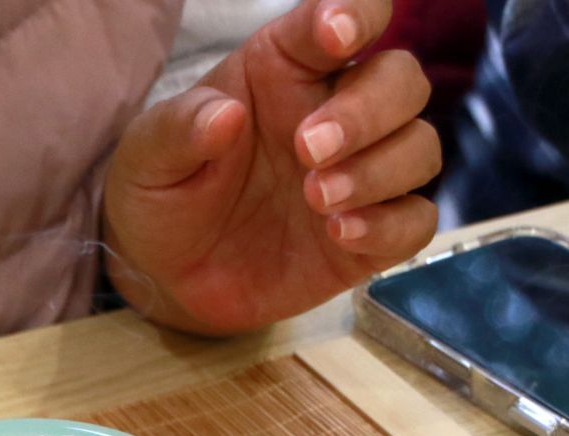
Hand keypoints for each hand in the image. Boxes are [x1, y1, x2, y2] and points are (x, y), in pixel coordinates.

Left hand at [102, 0, 439, 333]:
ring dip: (378, 170)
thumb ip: (180, 128)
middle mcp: (335, 111)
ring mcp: (360, 174)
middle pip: (401, 80)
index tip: (337, 33)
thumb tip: (225, 115)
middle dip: (367, 110)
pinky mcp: (370, 235)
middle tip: (307, 149)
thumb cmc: (165, 195)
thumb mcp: (149, 157)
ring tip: (315, 199)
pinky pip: (415, 221)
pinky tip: (339, 234)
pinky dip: (389, 226)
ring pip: (419, 147)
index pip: (346, 18)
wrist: (168, 276)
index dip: (357, 12)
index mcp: (286, 67)